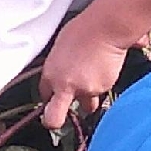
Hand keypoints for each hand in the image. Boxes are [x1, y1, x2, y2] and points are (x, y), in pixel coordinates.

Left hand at [40, 10, 131, 130]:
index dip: (50, 97)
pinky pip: (102, 91)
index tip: (53, 98)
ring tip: (94, 79)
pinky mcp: (103, 88)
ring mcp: (85, 90)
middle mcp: (65, 86)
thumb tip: (63, 71)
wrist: (105, 28)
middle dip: (54, 122)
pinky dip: (103, 83)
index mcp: (51, 74)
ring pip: (86, 105)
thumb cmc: (84, 29)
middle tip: (57, 121)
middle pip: (54, 118)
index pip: (45, 95)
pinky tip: (104, 66)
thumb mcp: (61, 47)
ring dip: (88, 100)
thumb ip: (60, 65)